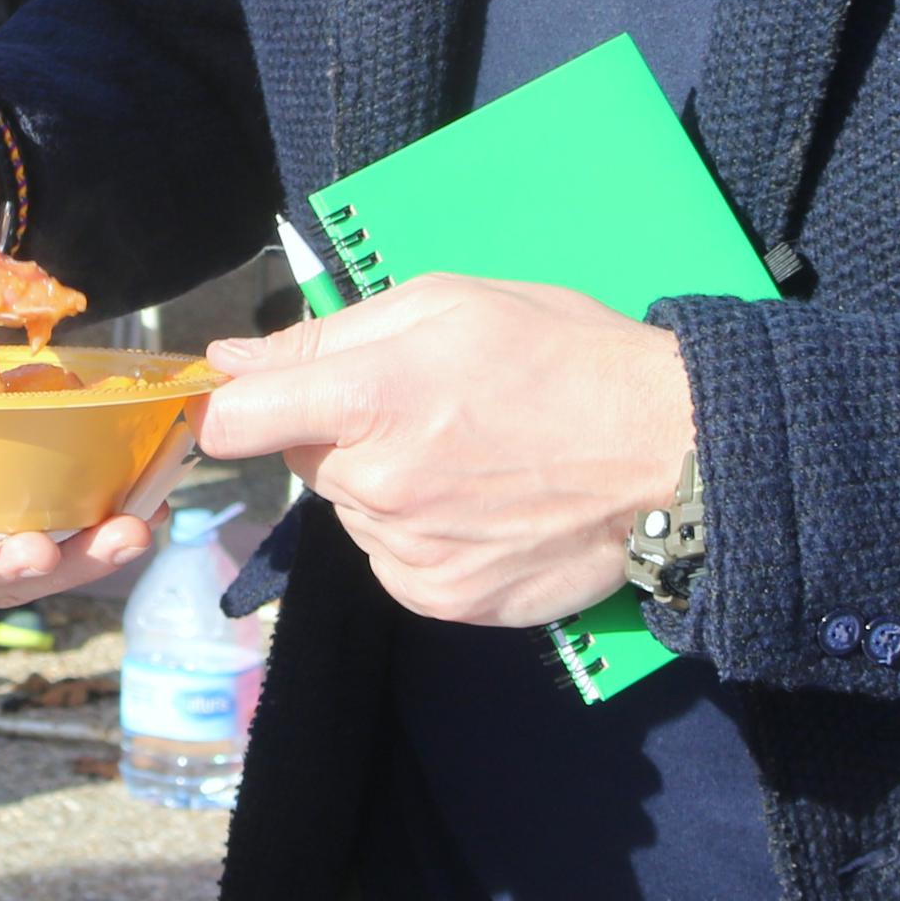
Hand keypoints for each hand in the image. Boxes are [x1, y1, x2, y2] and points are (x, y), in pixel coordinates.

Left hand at [198, 275, 694, 628]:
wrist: (668, 452)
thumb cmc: (564, 356)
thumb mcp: (448, 301)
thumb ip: (328, 333)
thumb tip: (231, 360)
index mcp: (371, 398)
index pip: (236, 419)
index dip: (234, 403)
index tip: (255, 395)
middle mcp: (378, 485)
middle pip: (302, 460)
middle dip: (339, 432)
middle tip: (422, 408)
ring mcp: (411, 551)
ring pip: (351, 511)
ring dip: (382, 486)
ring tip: (467, 458)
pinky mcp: (443, 599)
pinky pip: (391, 561)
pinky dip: (418, 536)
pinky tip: (478, 506)